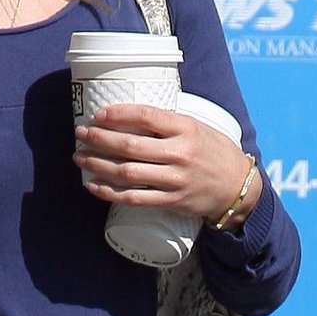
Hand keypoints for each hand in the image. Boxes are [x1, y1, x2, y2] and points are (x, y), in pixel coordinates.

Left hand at [73, 103, 260, 223]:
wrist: (237, 187)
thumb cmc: (214, 152)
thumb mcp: (197, 128)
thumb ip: (168, 124)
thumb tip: (130, 116)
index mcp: (186, 129)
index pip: (147, 116)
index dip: (119, 114)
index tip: (99, 114)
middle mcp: (180, 154)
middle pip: (131, 146)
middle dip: (100, 139)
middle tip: (80, 134)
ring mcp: (175, 180)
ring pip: (128, 173)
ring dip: (99, 165)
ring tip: (80, 158)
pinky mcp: (171, 201)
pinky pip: (134, 198)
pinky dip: (110, 192)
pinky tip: (94, 185)